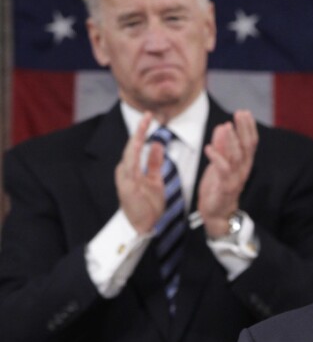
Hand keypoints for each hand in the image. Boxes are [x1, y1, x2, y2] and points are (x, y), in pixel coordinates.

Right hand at [116, 112, 165, 234]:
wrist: (141, 227)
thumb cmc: (147, 204)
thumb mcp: (155, 180)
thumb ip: (155, 162)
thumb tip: (157, 144)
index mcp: (131, 167)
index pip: (137, 144)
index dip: (143, 130)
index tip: (151, 116)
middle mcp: (125, 170)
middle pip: (132, 145)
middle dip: (139, 129)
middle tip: (148, 114)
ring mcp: (125, 178)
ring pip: (130, 153)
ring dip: (137, 137)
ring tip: (144, 123)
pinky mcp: (127, 187)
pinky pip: (131, 168)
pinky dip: (135, 155)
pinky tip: (138, 144)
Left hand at [197, 110, 258, 237]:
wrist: (216, 213)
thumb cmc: (218, 187)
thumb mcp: (219, 163)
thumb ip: (221, 146)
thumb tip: (222, 127)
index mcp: (243, 163)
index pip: (250, 143)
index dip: (249, 127)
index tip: (245, 112)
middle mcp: (243, 170)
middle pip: (247, 147)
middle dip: (244, 129)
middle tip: (241, 113)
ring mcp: (235, 179)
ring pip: (237, 157)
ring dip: (232, 141)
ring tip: (226, 126)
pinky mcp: (225, 187)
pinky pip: (223, 170)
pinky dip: (216, 158)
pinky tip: (208, 148)